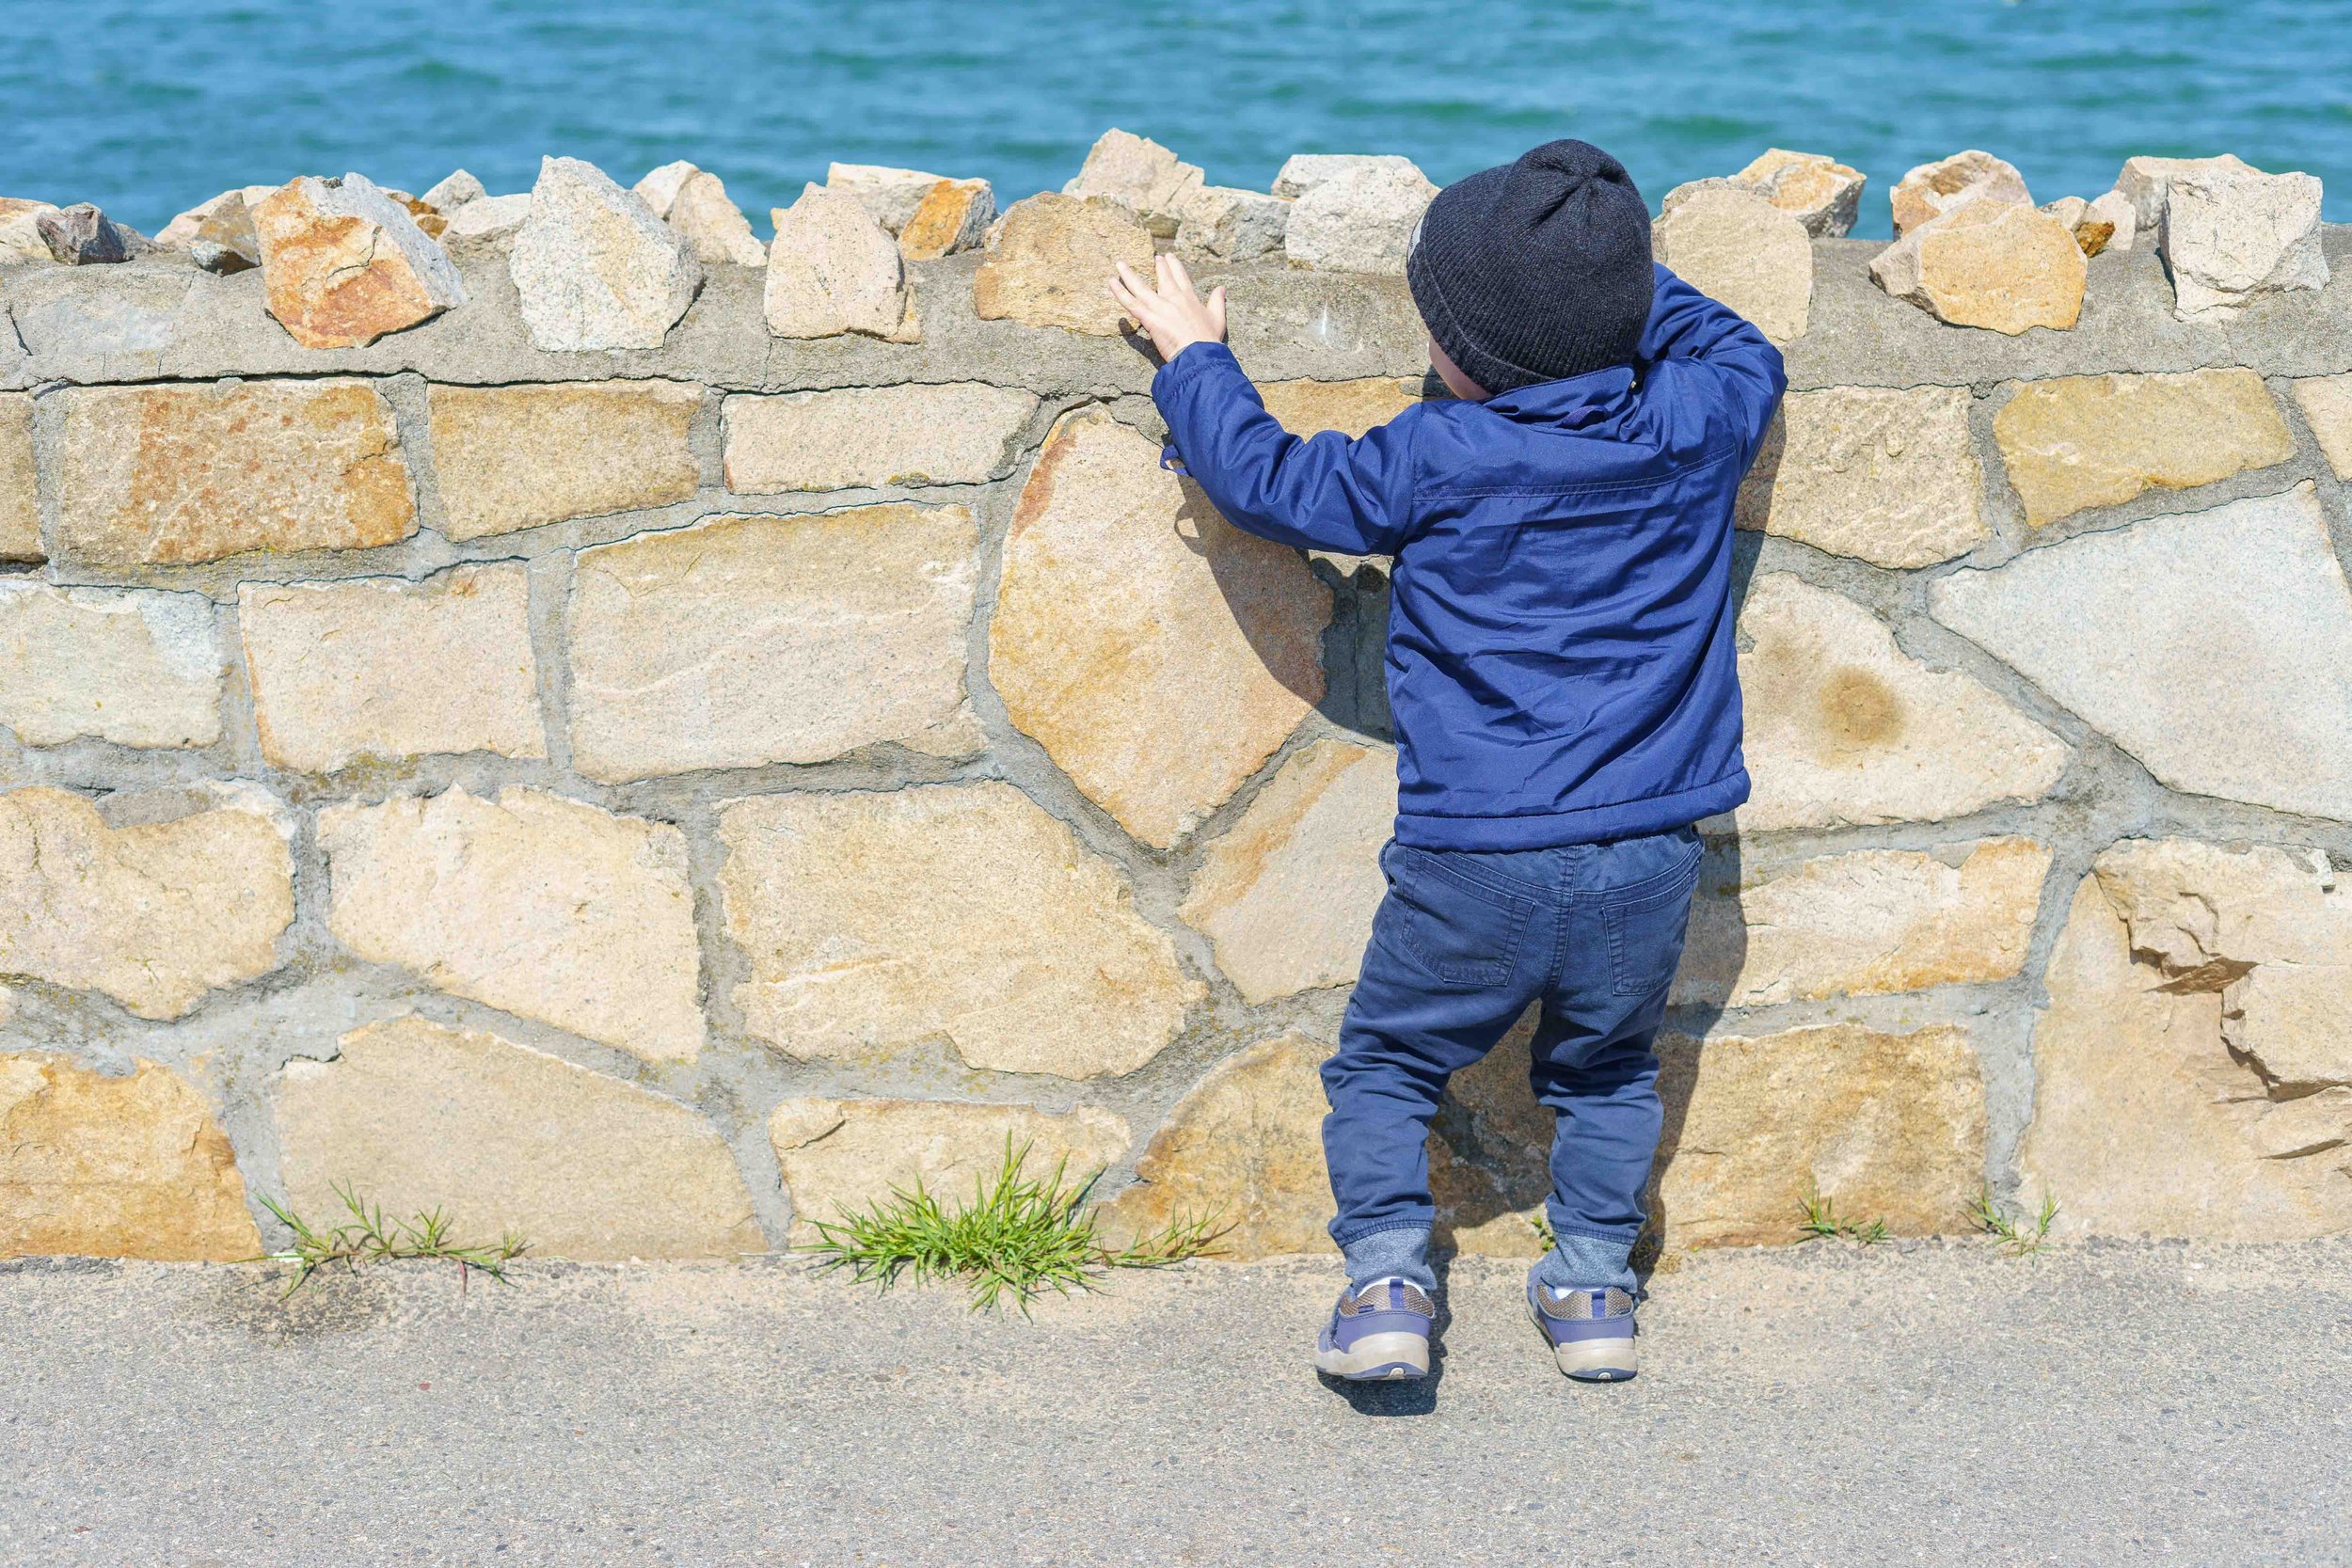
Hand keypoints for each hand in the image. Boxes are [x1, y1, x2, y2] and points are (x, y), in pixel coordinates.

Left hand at [1110, 255, 1227, 362]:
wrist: (1200, 354)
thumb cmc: (1209, 340)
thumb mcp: (1218, 318)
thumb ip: (1217, 301)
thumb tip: (1221, 288)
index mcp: (1190, 299)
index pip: (1181, 277)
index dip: (1174, 266)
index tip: (1169, 257)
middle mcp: (1174, 298)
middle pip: (1162, 278)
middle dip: (1157, 267)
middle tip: (1153, 257)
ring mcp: (1160, 307)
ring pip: (1140, 287)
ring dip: (1128, 275)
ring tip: (1120, 264)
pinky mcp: (1149, 318)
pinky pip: (1130, 303)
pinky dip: (1119, 293)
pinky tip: (1111, 283)